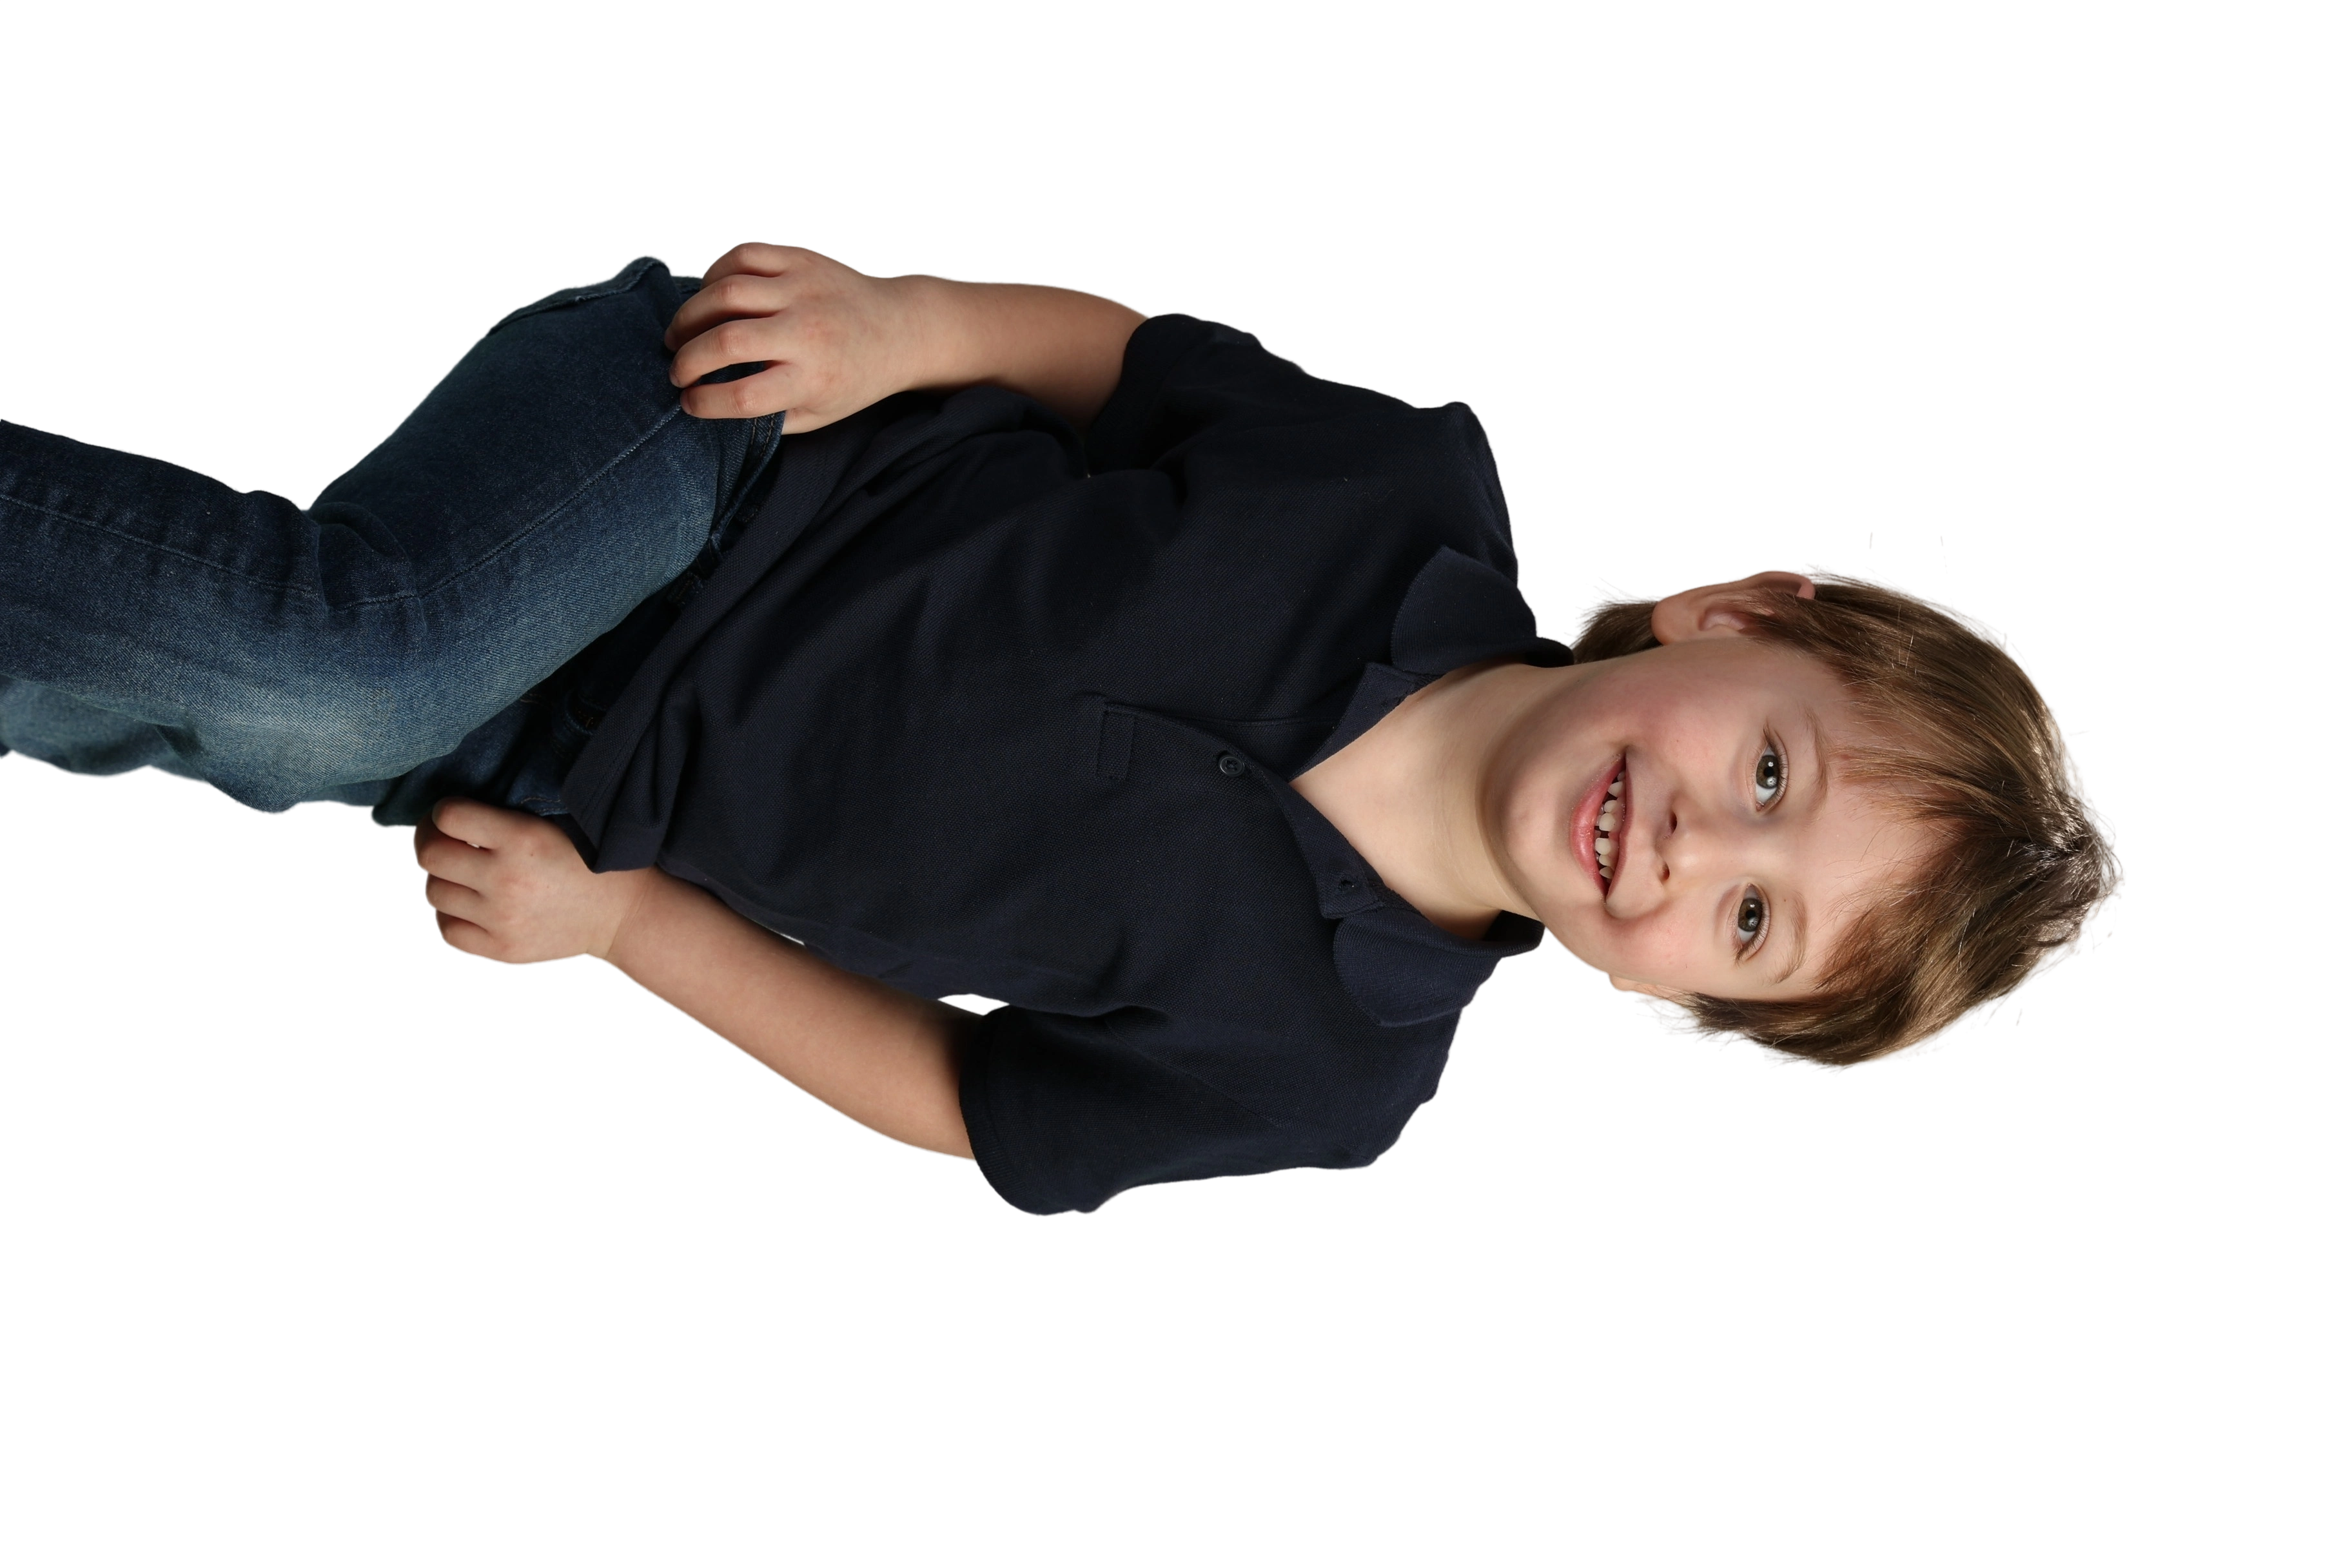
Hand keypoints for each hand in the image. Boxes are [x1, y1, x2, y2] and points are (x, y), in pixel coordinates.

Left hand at [410, 797, 660, 967]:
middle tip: (445, 844)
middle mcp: (506, 879)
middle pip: (430, 857)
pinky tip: (468, 907)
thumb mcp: (549, 825)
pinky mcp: (502, 949)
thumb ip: (501, 819)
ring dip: (442, 881)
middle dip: (432, 844)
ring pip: (434, 894)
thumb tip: (445, 820)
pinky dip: (451, 917)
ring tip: (461, 877)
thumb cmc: (585, 862)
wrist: (620, 913)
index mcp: (521, 838)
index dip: (444, 813)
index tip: (453, 818)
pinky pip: (448, 931)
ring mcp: (501, 919)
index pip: (448, 816)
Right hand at [663, 240, 928, 430]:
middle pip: (728, 342)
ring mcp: (804, 289)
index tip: (689, 402)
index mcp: (814, 379)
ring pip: (726, 292)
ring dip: (690, 315)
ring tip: (681, 333)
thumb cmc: (854, 378)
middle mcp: (808, 333)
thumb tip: (713, 408)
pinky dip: (714, 273)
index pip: (744, 396)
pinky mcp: (801, 258)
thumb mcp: (821, 414)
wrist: (899, 330)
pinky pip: (743, 255)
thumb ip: (771, 417)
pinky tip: (708, 295)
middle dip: (687, 359)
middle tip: (676, 369)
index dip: (705, 402)